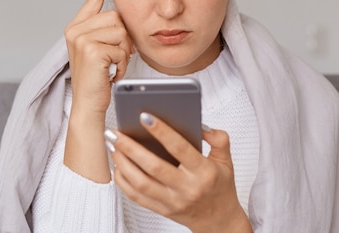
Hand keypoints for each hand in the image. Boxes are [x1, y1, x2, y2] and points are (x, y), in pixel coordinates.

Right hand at [63, 0, 133, 181]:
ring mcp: (81, 39)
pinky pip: (121, 46)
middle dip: (124, 40)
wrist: (89, 107)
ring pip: (121, 31)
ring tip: (112, 67)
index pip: (94, 0)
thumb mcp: (101, 51)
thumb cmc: (99, 81)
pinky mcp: (91, 49)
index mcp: (77, 27)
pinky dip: (122, 62)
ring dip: (124, 52)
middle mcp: (75, 30)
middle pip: (117, 17)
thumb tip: (120, 15)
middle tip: (114, 59)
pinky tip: (111, 73)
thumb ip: (106, 32)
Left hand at [107, 115, 251, 232]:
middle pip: (153, 166)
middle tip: (115, 133)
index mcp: (203, 172)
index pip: (180, 148)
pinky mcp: (162, 210)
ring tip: (112, 146)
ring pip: (141, 183)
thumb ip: (217, 138)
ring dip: (122, 163)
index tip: (145, 116)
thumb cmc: (220, 187)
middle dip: (130, 147)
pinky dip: (123, 181)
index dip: (161, 131)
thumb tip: (200, 124)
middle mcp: (187, 187)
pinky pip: (137, 197)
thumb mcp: (225, 160)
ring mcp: (173, 201)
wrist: (219, 221)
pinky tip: (117, 166)